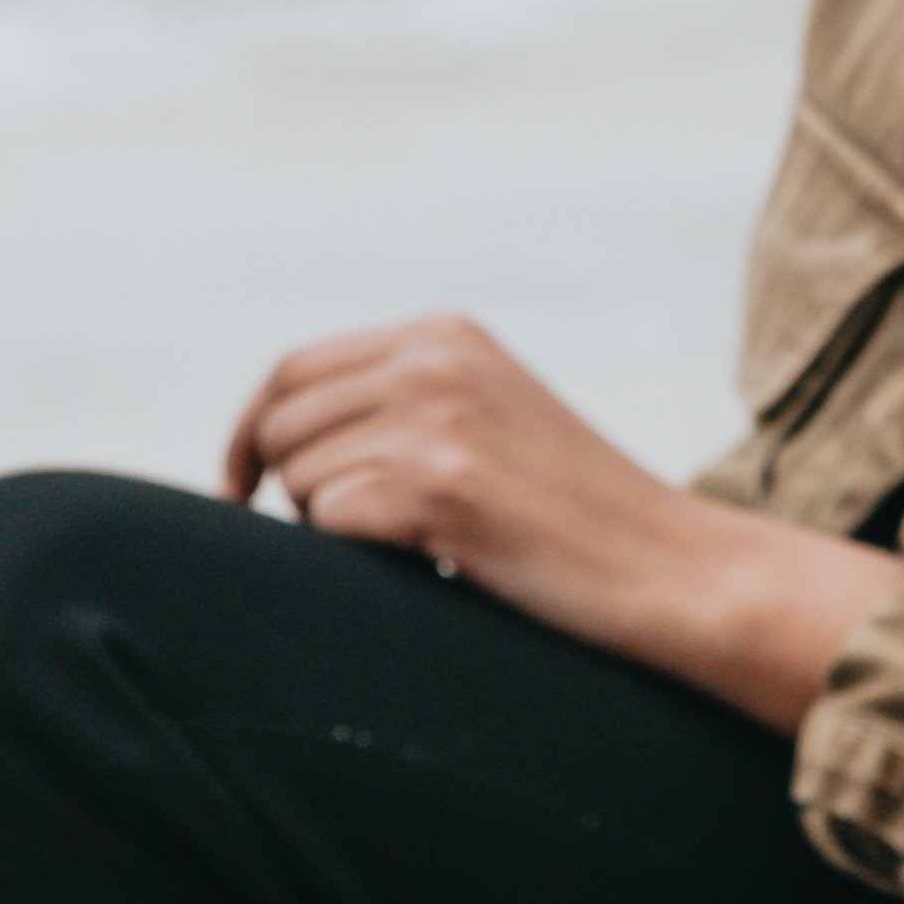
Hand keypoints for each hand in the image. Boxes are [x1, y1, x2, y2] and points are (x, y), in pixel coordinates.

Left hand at [223, 315, 902, 734]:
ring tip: (417, 547)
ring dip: (333, 529)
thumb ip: (400, 407)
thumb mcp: (485, 424)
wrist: (667, 568)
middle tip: (337, 541)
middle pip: (280, 425)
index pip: (291, 372)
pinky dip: (358, 559)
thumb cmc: (569, 521)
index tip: (236, 491)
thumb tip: (271, 442)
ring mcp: (438, 417)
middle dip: (286, 491)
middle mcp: (434, 360)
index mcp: (442, 335)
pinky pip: (331, 521)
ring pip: (301, 479)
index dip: (247, 435)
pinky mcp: (442, 485)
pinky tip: (429, 565)